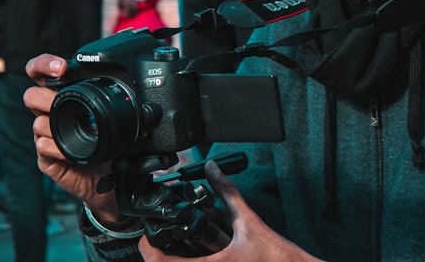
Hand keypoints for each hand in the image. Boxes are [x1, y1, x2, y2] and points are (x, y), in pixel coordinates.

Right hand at [24, 54, 120, 220]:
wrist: (110, 181)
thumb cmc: (112, 145)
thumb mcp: (117, 118)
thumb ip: (121, 99)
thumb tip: (148, 82)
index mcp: (65, 96)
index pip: (42, 73)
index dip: (45, 64)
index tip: (61, 67)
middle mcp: (52, 113)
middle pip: (32, 95)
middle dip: (45, 96)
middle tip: (61, 99)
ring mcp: (47, 136)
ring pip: (38, 122)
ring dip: (59, 127)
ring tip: (80, 133)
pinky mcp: (46, 158)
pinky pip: (43, 146)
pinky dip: (59, 148)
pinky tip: (73, 153)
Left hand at [137, 160, 321, 261]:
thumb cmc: (276, 257)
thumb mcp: (249, 221)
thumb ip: (228, 193)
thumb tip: (213, 170)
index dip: (148, 246)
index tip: (149, 234)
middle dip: (159, 253)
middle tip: (160, 237)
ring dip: (172, 261)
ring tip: (174, 247)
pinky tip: (194, 257)